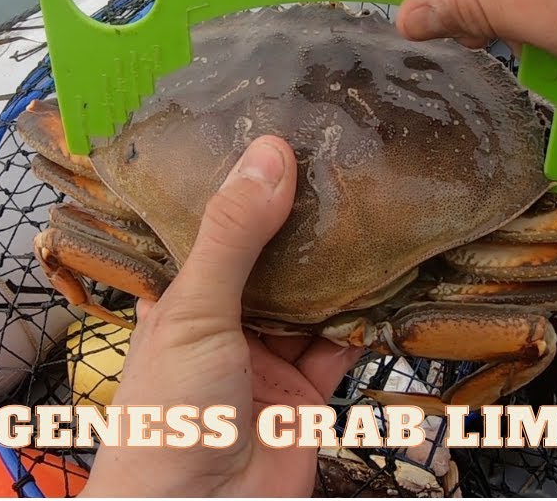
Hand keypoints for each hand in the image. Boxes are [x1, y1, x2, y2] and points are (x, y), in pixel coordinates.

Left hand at [82, 136, 364, 496]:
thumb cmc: (167, 415)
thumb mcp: (194, 310)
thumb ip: (233, 236)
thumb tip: (268, 156)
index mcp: (177, 302)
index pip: (210, 233)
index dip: (241, 192)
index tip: (276, 141)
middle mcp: (222, 327)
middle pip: (268, 264)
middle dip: (300, 225)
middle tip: (339, 163)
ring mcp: (265, 362)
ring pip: (310, 301)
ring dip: (338, 267)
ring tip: (372, 205)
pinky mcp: (306, 396)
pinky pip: (340, 346)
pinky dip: (365, 319)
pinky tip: (389, 279)